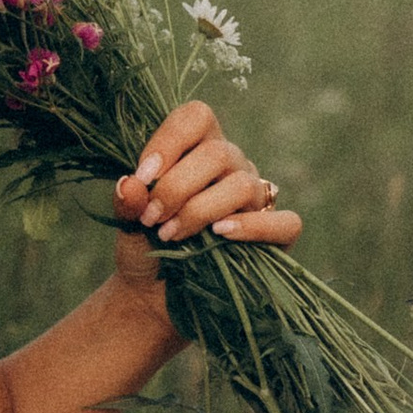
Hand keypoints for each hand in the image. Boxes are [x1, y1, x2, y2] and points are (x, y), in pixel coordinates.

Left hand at [111, 101, 300, 266]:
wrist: (155, 295)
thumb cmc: (144, 246)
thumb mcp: (128, 224)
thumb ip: (128, 203)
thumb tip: (131, 184)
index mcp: (197, 148)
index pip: (197, 117)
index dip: (170, 140)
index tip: (143, 176)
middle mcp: (232, 166)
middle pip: (217, 153)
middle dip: (176, 187)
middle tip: (151, 218)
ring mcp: (257, 199)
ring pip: (243, 186)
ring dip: (201, 210)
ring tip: (171, 234)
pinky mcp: (276, 236)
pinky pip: (284, 223)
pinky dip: (253, 228)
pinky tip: (221, 235)